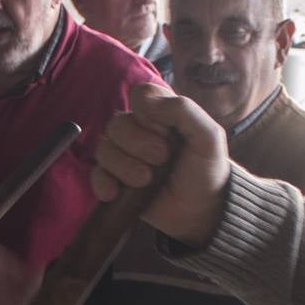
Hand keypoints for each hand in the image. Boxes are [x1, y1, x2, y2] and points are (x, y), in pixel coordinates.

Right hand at [94, 82, 232, 246]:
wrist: (201, 210)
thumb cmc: (206, 169)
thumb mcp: (208, 136)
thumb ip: (183, 110)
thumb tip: (144, 101)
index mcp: (161, 113)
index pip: (140, 94)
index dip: (148, 111)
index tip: (165, 130)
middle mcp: (139, 131)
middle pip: (117, 123)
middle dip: (138, 143)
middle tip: (162, 159)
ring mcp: (124, 156)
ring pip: (104, 149)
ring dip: (124, 166)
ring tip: (146, 181)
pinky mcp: (115, 180)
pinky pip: (96, 174)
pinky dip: (103, 183)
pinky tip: (116, 193)